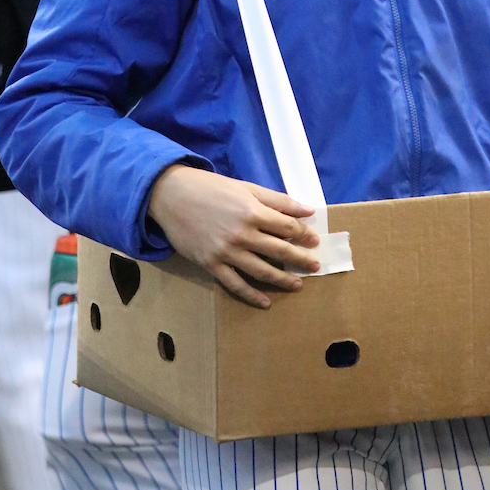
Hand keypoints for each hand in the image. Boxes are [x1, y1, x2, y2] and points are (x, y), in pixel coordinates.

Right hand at [148, 165, 320, 308]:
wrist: (174, 196)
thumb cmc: (213, 189)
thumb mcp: (247, 188)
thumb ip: (277, 200)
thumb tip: (307, 210)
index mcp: (252, 212)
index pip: (287, 226)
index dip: (304, 234)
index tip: (314, 240)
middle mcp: (242, 234)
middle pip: (279, 251)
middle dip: (300, 259)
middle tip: (315, 266)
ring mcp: (226, 252)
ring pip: (261, 271)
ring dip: (282, 280)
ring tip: (297, 285)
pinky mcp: (211, 265)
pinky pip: (235, 285)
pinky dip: (252, 295)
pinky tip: (265, 301)